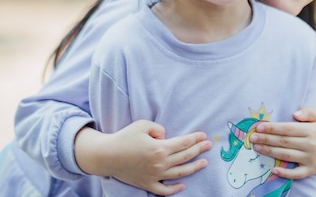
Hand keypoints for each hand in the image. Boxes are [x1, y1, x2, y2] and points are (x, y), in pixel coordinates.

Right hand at [75, 120, 212, 194]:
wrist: (106, 155)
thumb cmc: (124, 137)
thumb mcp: (143, 125)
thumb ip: (159, 128)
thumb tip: (167, 136)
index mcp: (160, 148)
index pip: (184, 143)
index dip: (195, 139)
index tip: (204, 135)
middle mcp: (160, 163)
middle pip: (185, 156)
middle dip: (199, 150)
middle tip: (209, 145)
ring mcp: (154, 176)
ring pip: (180, 173)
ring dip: (194, 168)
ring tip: (204, 162)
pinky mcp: (146, 184)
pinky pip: (164, 190)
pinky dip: (175, 189)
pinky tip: (183, 185)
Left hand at [249, 108, 315, 182]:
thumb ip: (308, 112)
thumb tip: (295, 114)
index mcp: (312, 130)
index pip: (288, 129)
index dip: (273, 128)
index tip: (259, 126)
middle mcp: (311, 144)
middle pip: (284, 142)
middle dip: (267, 139)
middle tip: (252, 137)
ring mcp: (310, 159)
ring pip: (286, 155)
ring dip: (270, 151)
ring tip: (257, 147)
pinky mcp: (310, 170)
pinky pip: (296, 173)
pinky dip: (285, 173)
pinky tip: (274, 170)